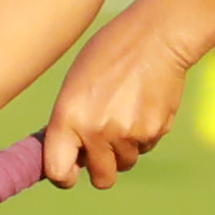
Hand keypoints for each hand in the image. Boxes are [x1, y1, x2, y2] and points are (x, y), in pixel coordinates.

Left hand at [45, 0, 200, 191]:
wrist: (156, 36)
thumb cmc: (110, 53)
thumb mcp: (76, 83)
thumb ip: (71, 121)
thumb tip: (74, 154)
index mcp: (68, 117)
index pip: (58, 172)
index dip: (64, 176)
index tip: (70, 171)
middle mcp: (96, 131)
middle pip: (101, 178)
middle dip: (103, 166)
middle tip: (104, 142)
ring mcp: (127, 134)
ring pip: (126, 161)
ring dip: (125, 147)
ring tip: (126, 110)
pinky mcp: (154, 132)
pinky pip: (146, 146)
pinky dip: (144, 133)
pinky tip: (143, 103)